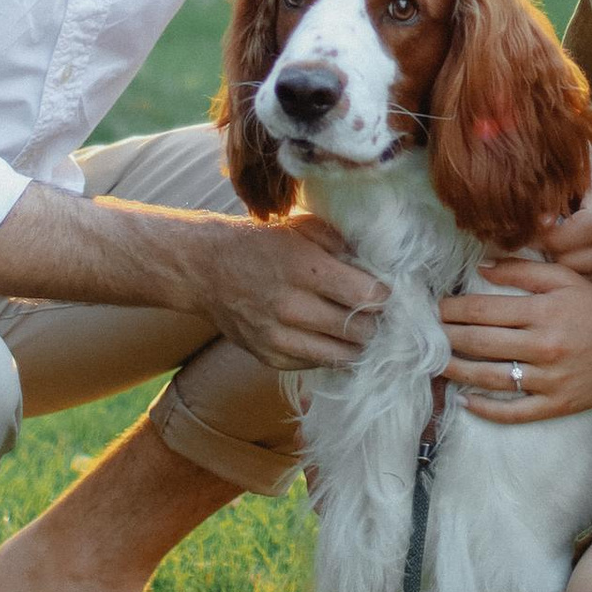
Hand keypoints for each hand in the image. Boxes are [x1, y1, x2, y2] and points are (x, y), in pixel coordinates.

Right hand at [200, 209, 387, 373]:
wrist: (205, 269)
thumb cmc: (259, 243)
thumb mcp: (302, 227)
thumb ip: (342, 243)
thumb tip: (379, 264)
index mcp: (302, 268)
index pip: (364, 295)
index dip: (383, 296)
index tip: (386, 292)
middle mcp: (290, 306)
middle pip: (358, 331)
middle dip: (376, 323)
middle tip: (379, 314)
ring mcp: (277, 337)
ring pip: (341, 356)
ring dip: (358, 345)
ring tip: (362, 330)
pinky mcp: (269, 357)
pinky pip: (316, 364)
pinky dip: (331, 353)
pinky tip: (333, 338)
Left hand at [441, 255, 591, 420]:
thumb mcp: (564, 278)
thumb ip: (522, 269)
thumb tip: (480, 267)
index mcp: (543, 311)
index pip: (483, 311)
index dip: (453, 309)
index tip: (434, 308)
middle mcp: (543, 345)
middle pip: (481, 343)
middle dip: (448, 337)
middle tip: (425, 334)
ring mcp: (549, 379)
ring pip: (491, 378)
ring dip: (457, 371)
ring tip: (435, 365)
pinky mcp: (556, 404)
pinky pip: (515, 411)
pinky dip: (487, 410)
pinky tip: (465, 402)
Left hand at [534, 145, 591, 290]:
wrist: (556, 165)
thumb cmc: (542, 168)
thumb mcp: (538, 173)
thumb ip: (538, 195)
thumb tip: (542, 224)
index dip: (559, 238)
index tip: (531, 236)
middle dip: (570, 261)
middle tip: (540, 256)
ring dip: (583, 275)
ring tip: (552, 264)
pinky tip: (569, 273)